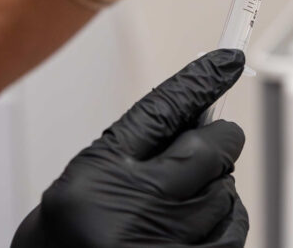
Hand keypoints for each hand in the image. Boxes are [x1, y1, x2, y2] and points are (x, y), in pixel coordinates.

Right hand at [11, 49, 248, 247]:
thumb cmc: (61, 241)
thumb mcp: (83, 182)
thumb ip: (135, 150)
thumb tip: (192, 119)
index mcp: (97, 174)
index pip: (162, 110)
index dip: (200, 81)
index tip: (226, 61)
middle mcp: (131, 208)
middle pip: (205, 151)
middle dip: (218, 141)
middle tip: (214, 142)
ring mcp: (162, 243)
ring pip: (224, 192)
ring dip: (217, 186)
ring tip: (189, 197)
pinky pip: (232, 234)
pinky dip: (227, 220)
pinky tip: (205, 221)